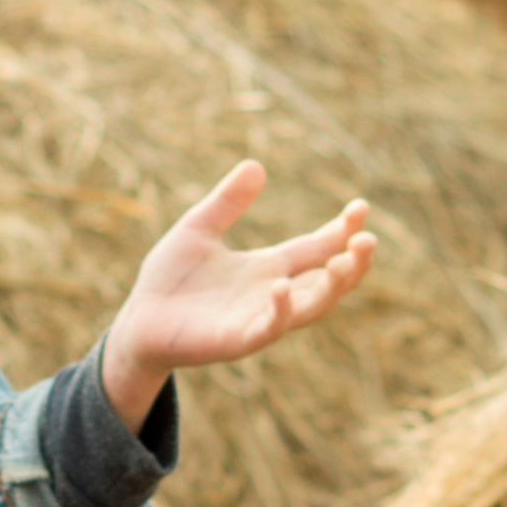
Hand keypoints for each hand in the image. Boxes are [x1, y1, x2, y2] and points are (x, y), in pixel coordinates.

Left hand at [101, 160, 374, 430]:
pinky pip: (267, 329)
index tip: (361, 207)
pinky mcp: (236, 341)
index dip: (342, 230)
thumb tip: (256, 166)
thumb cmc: (168, 280)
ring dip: (332, 287)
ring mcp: (257, 319)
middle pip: (327, 281)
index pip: (317, 248)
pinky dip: (280, 310)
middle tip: (368, 239)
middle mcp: (271, 294)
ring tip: (344, 259)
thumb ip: (227, 202)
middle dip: (352, 263)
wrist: (138, 321)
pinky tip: (282, 286)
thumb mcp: (198, 229)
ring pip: (310, 308)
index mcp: (267, 267)